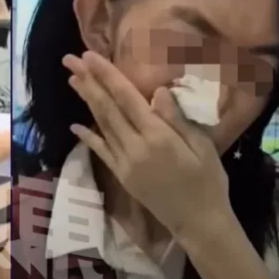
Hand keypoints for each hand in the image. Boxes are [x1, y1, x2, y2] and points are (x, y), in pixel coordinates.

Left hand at [62, 51, 231, 238]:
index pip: (127, 99)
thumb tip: (158, 91)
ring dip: (87, 102)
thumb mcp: (202, 147)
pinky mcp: (121, 176)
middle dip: (89, 82)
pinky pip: (101, 152)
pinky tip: (75, 125)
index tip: (90, 56)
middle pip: (107, 109)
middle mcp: (135, 148)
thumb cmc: (208, 182)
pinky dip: (88, 137)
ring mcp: (124, 163)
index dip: (107, 76)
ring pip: (101, 126)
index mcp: (158, 138)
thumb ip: (177, 119)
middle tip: (70, 60)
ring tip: (73, 80)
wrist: (198, 223)